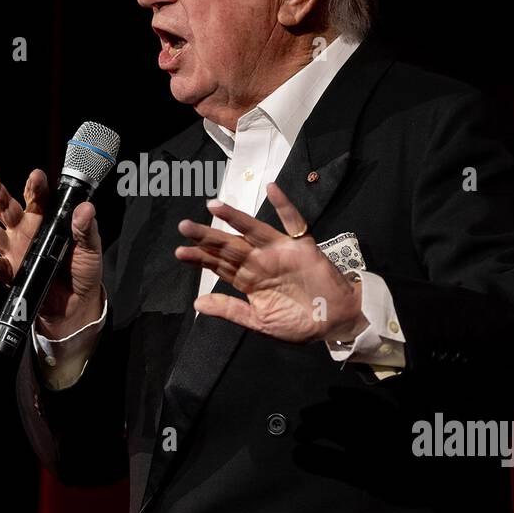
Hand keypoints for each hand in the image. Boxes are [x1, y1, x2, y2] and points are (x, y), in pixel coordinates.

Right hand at [0, 170, 103, 337]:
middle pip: (6, 208)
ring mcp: (14, 251)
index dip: (35, 187)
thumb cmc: (82, 269)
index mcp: (44, 219)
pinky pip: (0, 268)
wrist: (76, 303)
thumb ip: (86, 229)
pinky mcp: (11, 273)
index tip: (36, 176)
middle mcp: (24, 231)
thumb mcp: (90, 247)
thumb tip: (86, 208)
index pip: (37, 198)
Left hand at [174, 181, 368, 343]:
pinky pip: (293, 222)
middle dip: (207, 236)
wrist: (334, 323)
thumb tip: (198, 303)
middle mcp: (260, 262)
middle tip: (184, 226)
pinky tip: (272, 188)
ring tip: (213, 207)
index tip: (179, 252)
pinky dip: (284, 205)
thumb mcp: (259, 322)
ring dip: (234, 218)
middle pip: (230, 245)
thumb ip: (230, 310)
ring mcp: (280, 251)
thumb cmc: (298, 323)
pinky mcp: (302, 246)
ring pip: (253, 231)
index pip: (219, 265)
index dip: (200, 257)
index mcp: (249, 280)